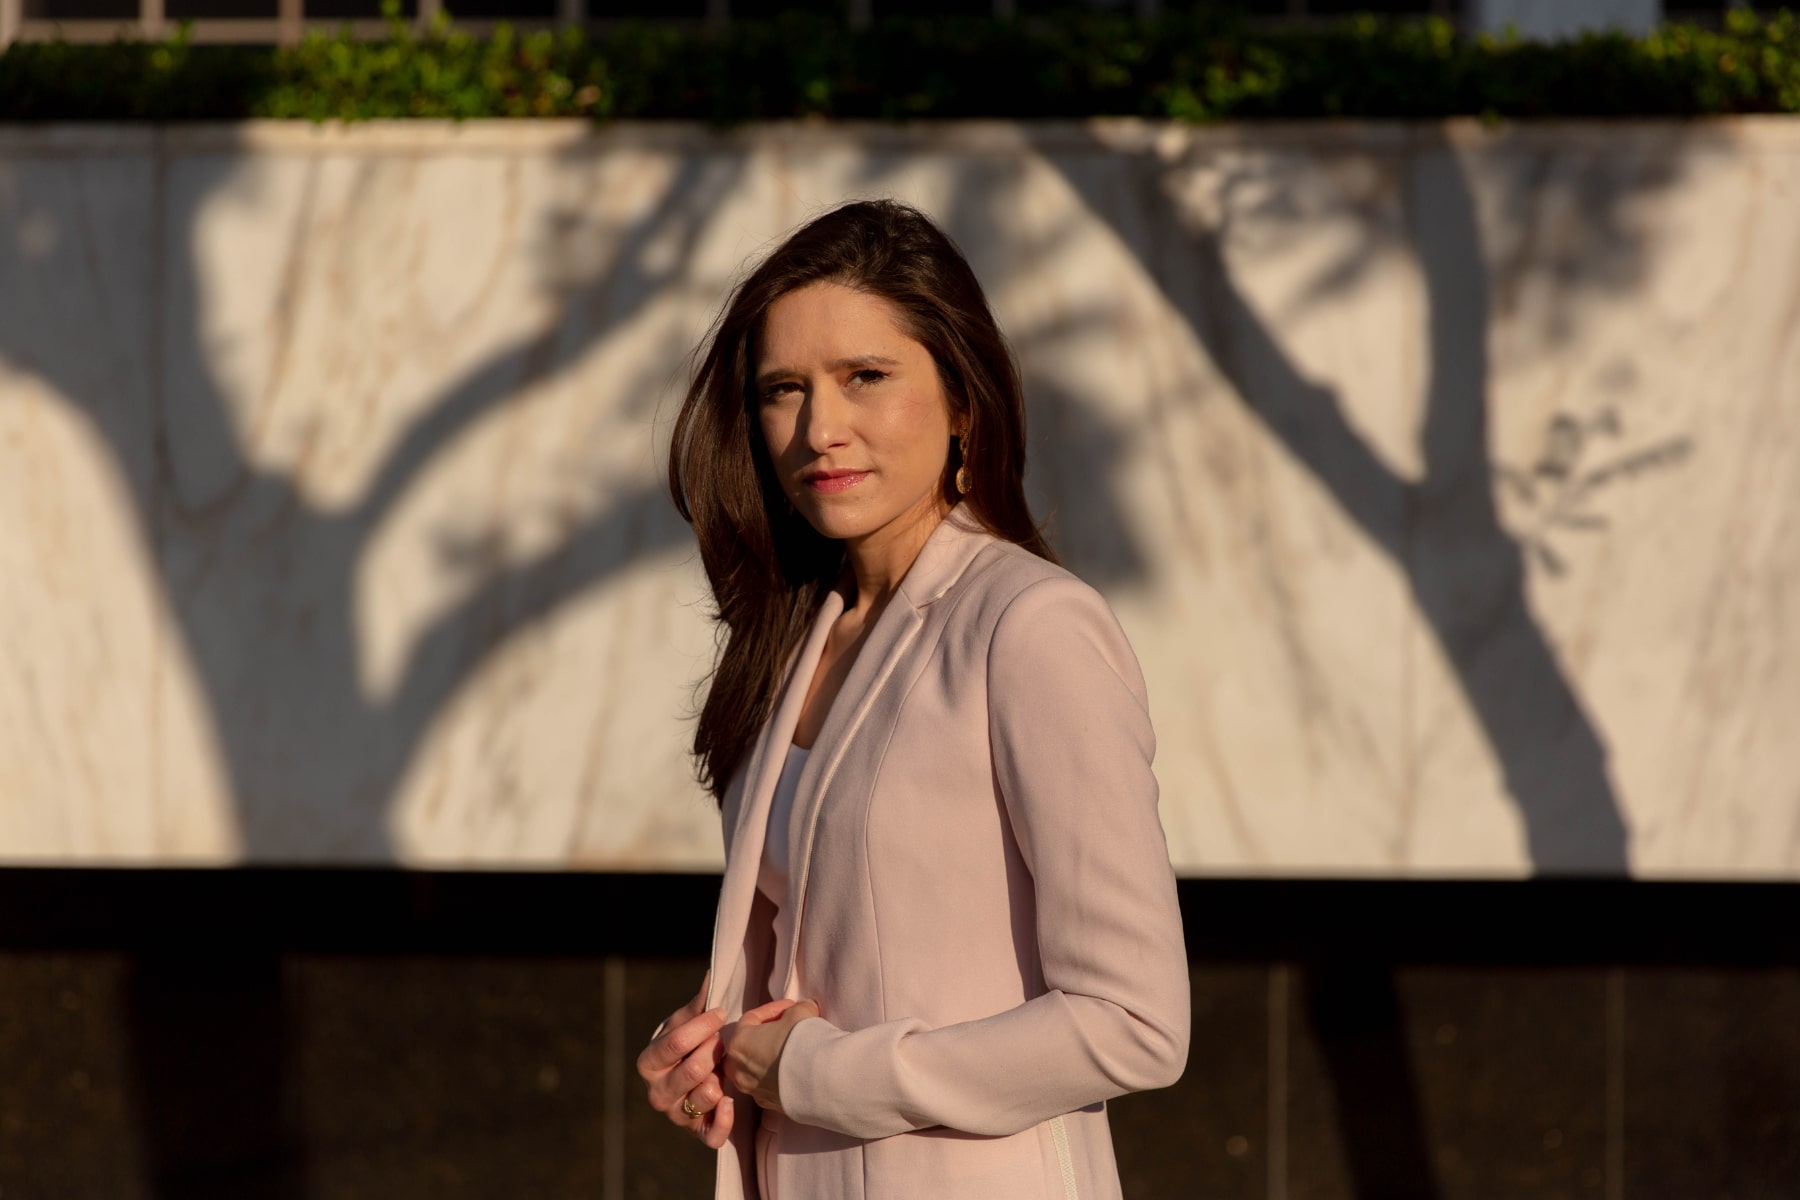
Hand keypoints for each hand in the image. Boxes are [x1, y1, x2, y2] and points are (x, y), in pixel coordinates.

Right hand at [637, 974, 738, 1148]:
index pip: (675, 1044)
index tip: (721, 1013)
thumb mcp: (687, 1022)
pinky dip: (724, 1121)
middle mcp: (657, 1092)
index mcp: (648, 1062)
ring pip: (700, 1099)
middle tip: (726, 1041)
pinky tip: (732, 1101)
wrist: (690, 1075)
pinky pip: (710, 1135)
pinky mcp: (697, 1132)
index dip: (702, 1027)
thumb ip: (698, 1003)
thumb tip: (712, 975)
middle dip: (713, 1052)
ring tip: (726, 1068)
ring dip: (720, 1080)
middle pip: (690, 1071)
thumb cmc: (688, 1043)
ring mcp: (676, 1115)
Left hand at [721, 998, 820, 1115]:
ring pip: (756, 1068)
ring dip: (771, 1056)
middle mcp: (739, 1070)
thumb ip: (796, 1009)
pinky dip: (779, 1074)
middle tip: (786, 1027)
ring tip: (793, 1049)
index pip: (751, 1019)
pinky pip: (769, 1084)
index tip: (791, 1006)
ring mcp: (753, 1090)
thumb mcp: (799, 1013)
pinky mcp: (768, 1104)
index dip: (773, 1008)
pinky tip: (798, 1068)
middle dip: (766, 1034)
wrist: (819, 1079)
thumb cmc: (800, 1041)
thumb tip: (802, 1009)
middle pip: (747, 1046)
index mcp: (738, 1044)